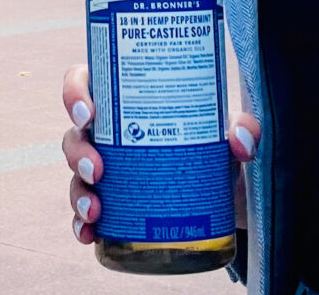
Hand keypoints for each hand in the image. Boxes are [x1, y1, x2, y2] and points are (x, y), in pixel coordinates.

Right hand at [62, 62, 259, 244]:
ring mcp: (106, 171)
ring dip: (78, 191)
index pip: (87, 82)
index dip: (75, 93)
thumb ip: (243, 127)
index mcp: (125, 100)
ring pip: (76, 175)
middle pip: (75, 134)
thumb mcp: (226, 132)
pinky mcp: (113, 205)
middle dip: (79, 152)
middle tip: (98, 168)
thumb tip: (241, 139)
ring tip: (96, 210)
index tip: (89, 113)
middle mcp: (109, 134)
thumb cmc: (212, 144)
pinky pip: (85, 213)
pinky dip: (81, 225)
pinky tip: (89, 235)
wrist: (223, 191)